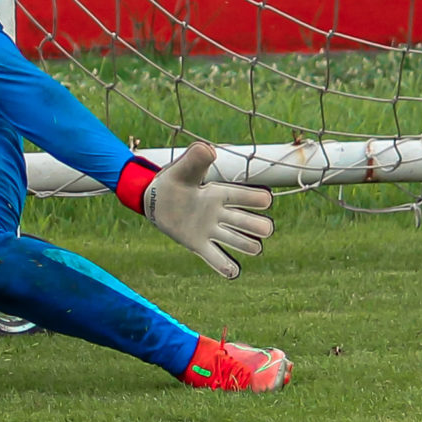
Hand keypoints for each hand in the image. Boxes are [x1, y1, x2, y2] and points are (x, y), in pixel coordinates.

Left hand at [143, 142, 274, 279]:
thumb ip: (194, 159)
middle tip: (264, 229)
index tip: (266, 199)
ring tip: (253, 247)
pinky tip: (233, 272)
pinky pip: (216, 258)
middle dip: (259, 226)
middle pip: (248, 222)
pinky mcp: (199, 245)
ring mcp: (211, 231)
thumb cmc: (173, 181)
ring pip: (238, 241)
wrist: (155, 200)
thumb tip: (208, 149)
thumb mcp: (182, 169)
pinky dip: (226, 267)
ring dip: (247, 245)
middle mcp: (220, 213)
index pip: (245, 196)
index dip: (257, 198)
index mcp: (219, 193)